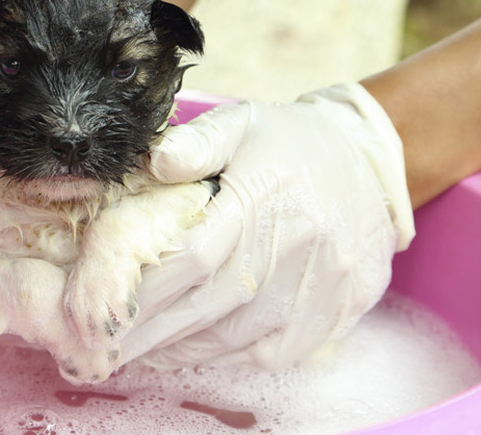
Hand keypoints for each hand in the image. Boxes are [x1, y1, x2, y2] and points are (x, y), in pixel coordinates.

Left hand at [119, 83, 415, 370]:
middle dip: (152, 331)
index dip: (148, 287)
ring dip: (186, 349)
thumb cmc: (293, 143)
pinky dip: (233, 357)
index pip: (195, 255)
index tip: (108, 306)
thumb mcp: (242, 122)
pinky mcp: (340, 307)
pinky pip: (278, 350)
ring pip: (240, 334)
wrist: (372, 162)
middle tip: (111, 346)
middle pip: (211, 304)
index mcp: (264, 195)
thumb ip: (197, 141)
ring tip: (145, 353)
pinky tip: (201, 351)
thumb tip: (158, 162)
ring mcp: (323, 282)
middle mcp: (298, 243)